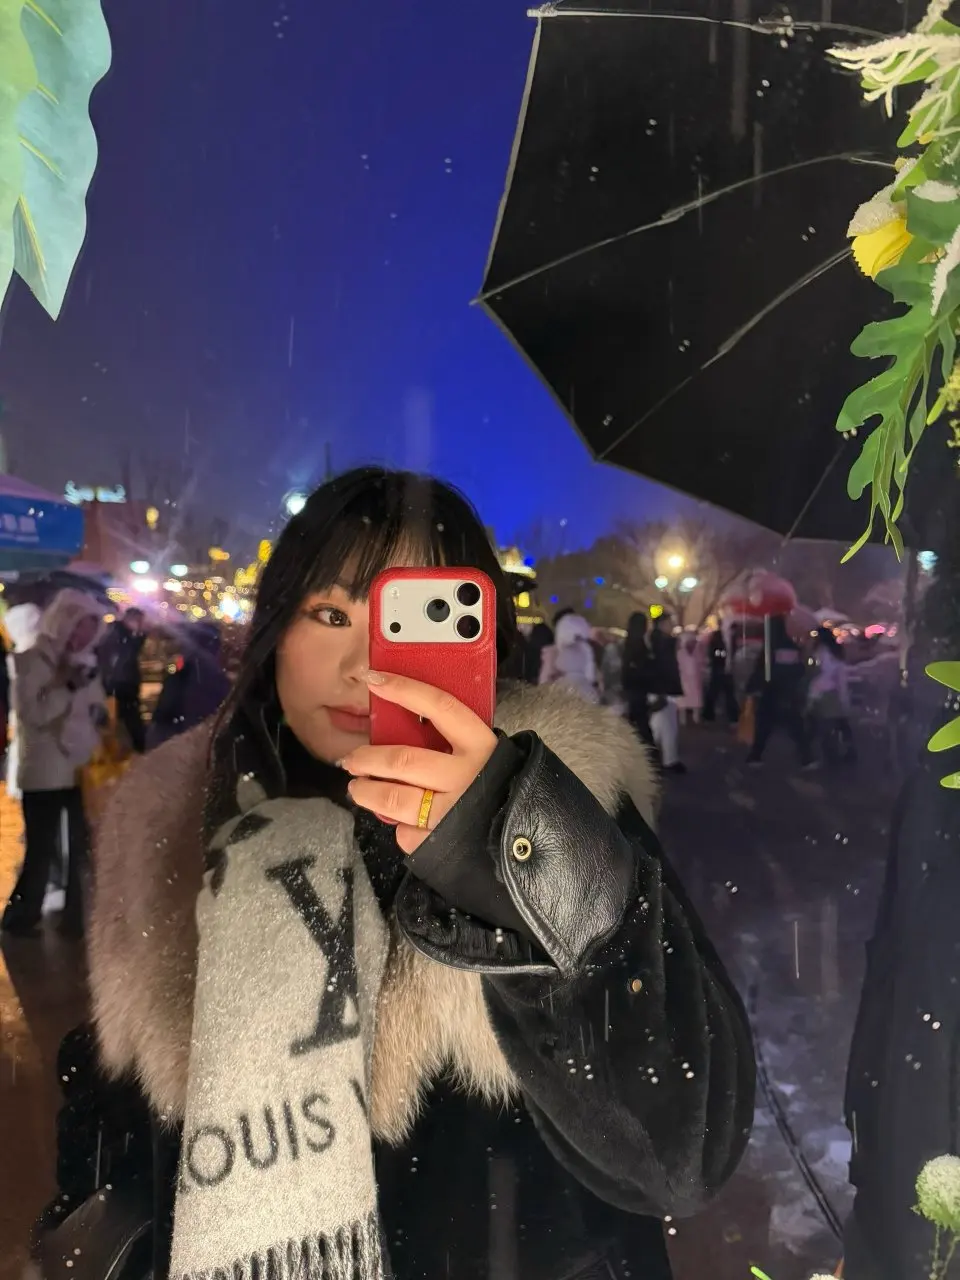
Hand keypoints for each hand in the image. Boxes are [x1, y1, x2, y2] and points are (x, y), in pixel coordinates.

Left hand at [341, 670, 497, 853]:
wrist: (531, 844)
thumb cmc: (504, 790)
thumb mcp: (491, 758)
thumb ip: (458, 743)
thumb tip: (409, 726)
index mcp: (481, 746)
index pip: (439, 707)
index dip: (404, 690)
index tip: (374, 679)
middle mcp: (467, 776)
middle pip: (402, 759)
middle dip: (367, 758)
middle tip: (352, 760)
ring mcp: (453, 812)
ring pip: (393, 799)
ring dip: (367, 793)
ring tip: (358, 789)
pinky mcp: (442, 844)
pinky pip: (406, 832)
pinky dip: (399, 827)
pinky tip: (402, 822)